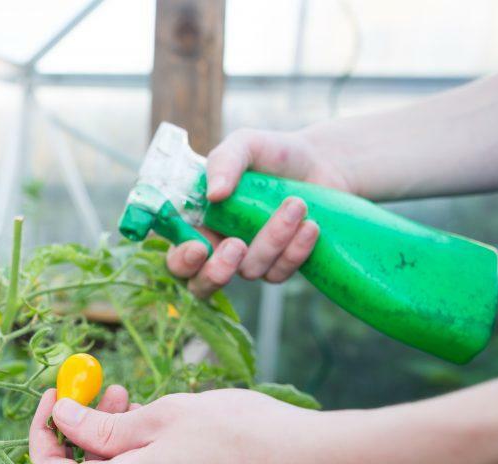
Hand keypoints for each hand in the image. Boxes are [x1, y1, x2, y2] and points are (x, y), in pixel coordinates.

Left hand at [28, 386, 363, 463]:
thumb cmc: (241, 440)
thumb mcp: (164, 417)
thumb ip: (104, 425)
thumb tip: (63, 418)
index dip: (43, 433)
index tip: (56, 391)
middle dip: (82, 431)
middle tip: (106, 387)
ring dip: (114, 441)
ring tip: (134, 397)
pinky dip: (143, 458)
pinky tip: (167, 426)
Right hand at [167, 128, 353, 297]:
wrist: (319, 162)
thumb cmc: (272, 154)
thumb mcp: (245, 145)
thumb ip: (224, 162)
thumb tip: (214, 194)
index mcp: (199, 222)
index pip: (178, 256)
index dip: (183, 260)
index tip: (199, 247)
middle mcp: (219, 247)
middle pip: (202, 284)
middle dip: (215, 273)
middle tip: (236, 246)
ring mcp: (249, 261)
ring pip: (251, 270)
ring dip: (273, 239)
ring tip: (296, 203)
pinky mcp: (279, 267)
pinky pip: (280, 272)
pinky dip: (296, 250)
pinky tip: (310, 226)